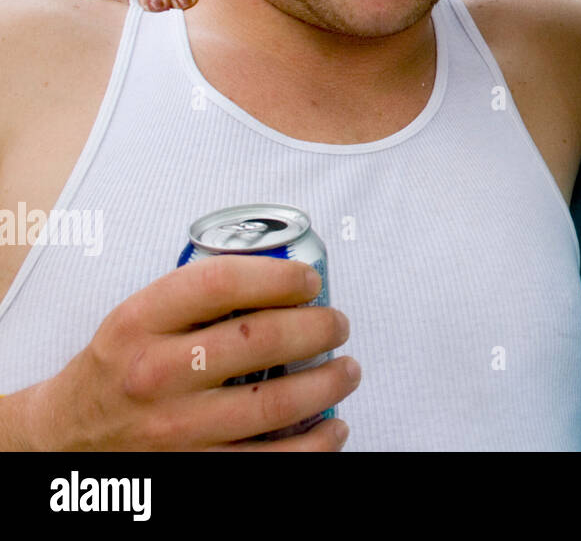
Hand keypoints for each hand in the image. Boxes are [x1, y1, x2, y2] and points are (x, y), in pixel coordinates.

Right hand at [11, 256, 357, 449]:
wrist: (66, 437)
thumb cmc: (119, 366)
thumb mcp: (139, 317)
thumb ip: (200, 295)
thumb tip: (287, 277)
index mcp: (140, 323)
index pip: (221, 282)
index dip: (279, 275)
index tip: (309, 278)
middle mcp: (155, 375)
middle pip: (261, 340)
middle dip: (319, 328)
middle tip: (338, 323)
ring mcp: (174, 430)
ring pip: (275, 403)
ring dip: (328, 384)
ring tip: (347, 370)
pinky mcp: (193, 471)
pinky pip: (272, 461)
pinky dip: (316, 445)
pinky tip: (332, 426)